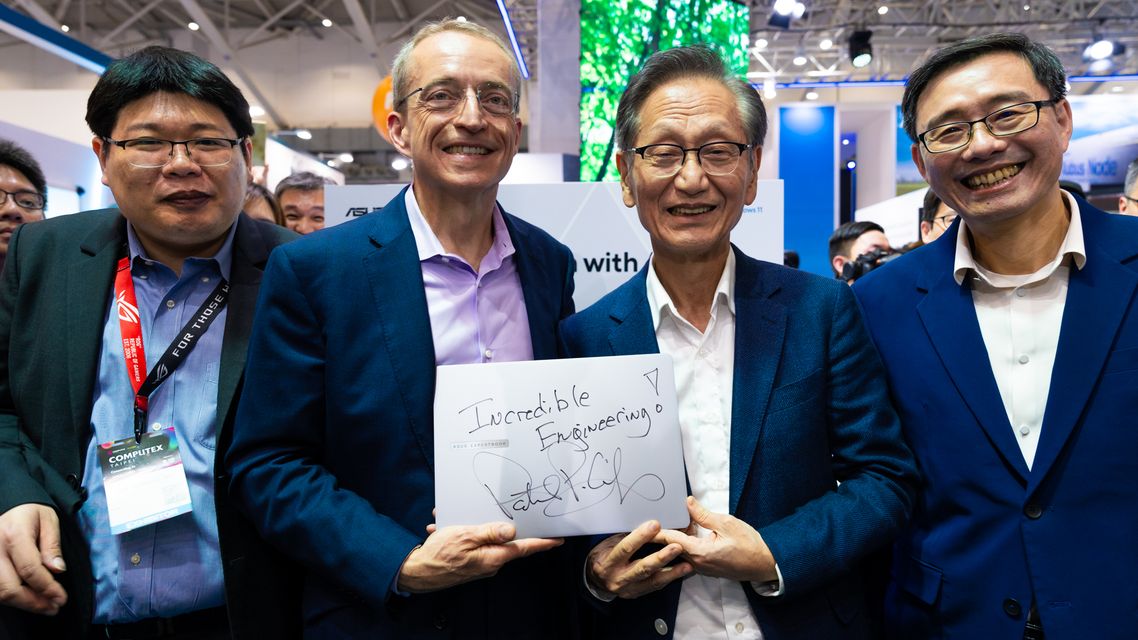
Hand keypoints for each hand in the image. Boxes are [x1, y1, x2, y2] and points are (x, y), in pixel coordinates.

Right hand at [0, 504, 67, 614]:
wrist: (9, 507)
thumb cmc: (30, 513)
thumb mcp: (49, 521)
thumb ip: (52, 546)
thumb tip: (57, 570)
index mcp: (14, 534)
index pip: (30, 569)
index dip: (47, 588)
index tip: (61, 598)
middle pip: (10, 588)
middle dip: (34, 603)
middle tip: (54, 607)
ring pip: (0, 593)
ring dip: (23, 604)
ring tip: (44, 606)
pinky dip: (11, 597)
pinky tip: (28, 598)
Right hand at [397, 522, 561, 592]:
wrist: (415, 573)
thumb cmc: (438, 555)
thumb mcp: (464, 536)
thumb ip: (489, 532)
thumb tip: (512, 529)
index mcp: (493, 557)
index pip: (524, 548)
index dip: (542, 542)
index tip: (558, 538)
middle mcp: (490, 563)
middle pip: (507, 542)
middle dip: (504, 525)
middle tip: (509, 511)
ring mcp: (479, 565)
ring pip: (486, 540)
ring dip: (475, 527)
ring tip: (458, 518)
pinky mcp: (468, 564)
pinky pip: (471, 545)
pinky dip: (461, 534)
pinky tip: (446, 527)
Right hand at [586, 520, 691, 599]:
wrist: (596, 579)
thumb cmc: (603, 555)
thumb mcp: (609, 543)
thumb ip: (625, 536)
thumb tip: (645, 520)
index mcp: (609, 562)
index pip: (625, 548)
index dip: (640, 537)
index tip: (655, 525)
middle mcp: (618, 578)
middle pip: (642, 568)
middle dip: (661, 557)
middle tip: (677, 546)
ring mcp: (628, 589)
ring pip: (652, 580)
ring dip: (672, 572)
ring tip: (687, 564)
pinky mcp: (637, 593)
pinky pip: (655, 586)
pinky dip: (670, 579)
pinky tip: (682, 572)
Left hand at [656, 496, 776, 582]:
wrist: (764, 564)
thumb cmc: (749, 545)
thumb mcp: (726, 523)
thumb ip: (703, 514)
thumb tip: (687, 502)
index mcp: (699, 553)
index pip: (670, 541)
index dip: (655, 532)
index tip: (641, 527)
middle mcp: (697, 563)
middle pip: (673, 547)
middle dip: (663, 534)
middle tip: (651, 520)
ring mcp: (702, 568)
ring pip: (681, 551)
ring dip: (676, 538)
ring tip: (669, 521)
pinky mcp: (707, 568)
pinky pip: (690, 555)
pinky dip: (686, 543)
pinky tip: (688, 530)